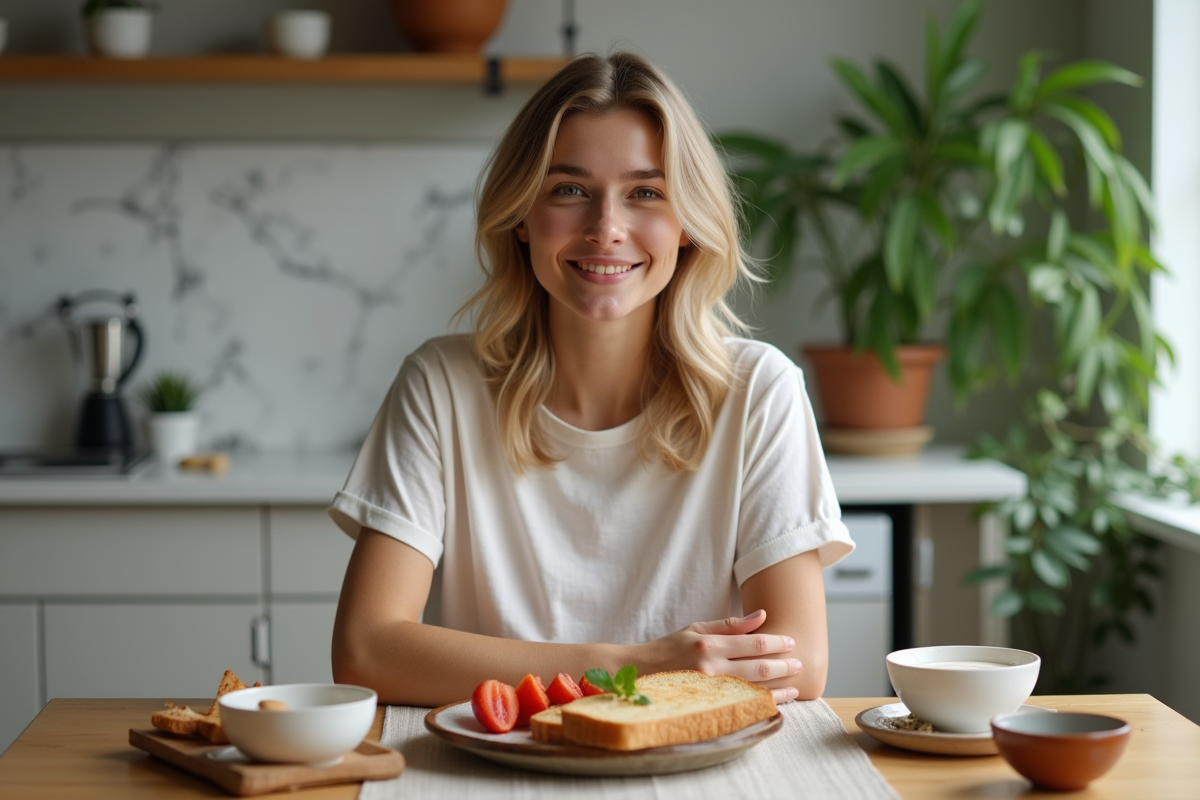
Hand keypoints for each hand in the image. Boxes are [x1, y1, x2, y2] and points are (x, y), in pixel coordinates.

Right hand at [641, 609, 800, 704]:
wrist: (639, 673)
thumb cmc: (669, 648)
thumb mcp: (696, 628)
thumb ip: (730, 625)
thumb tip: (762, 615)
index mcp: (709, 644)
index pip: (753, 643)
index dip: (776, 642)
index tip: (791, 642)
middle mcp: (710, 668)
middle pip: (758, 667)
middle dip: (783, 665)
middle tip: (799, 663)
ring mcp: (709, 690)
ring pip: (753, 689)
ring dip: (778, 688)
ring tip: (795, 686)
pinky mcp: (706, 705)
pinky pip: (740, 705)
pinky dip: (759, 704)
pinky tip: (773, 702)